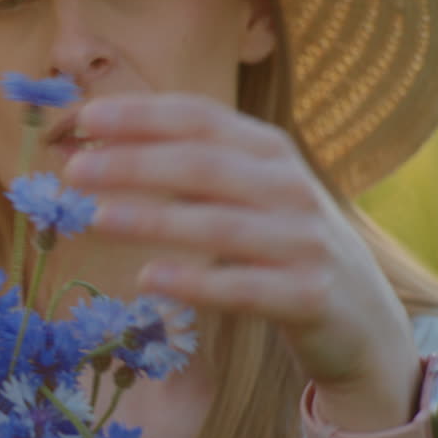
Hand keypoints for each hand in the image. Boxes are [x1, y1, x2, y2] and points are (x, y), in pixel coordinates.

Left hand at [65, 93, 421, 430]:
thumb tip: (102, 153)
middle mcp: (292, 188)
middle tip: (74, 172)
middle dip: (134, 164)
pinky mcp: (310, 296)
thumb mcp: (250, 195)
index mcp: (271, 152)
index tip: (84, 119)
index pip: (202, 119)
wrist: (363, 322)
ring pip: (219, 225)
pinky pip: (244, 287)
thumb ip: (192, 173)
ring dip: (152, 220)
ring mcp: (306, 242)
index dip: (143, 115)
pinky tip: (147, 279)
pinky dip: (194, 281)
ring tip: (95, 218)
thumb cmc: (283, 248)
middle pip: (204, 166)